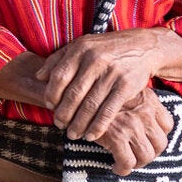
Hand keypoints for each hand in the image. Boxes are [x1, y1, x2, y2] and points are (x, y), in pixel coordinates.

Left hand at [38, 29, 165, 139]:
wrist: (143, 47)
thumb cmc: (105, 49)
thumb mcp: (81, 45)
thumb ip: (58, 59)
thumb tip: (38, 77)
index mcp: (80, 49)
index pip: (59, 76)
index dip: (51, 94)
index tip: (49, 106)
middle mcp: (95, 60)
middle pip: (73, 94)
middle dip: (64, 113)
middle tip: (59, 125)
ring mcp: (112, 74)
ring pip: (90, 105)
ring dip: (79, 124)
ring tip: (72, 134)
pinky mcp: (126, 86)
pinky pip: (108, 110)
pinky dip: (98, 126)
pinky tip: (91, 135)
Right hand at [90, 87, 174, 174]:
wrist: (75, 96)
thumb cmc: (97, 96)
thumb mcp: (123, 92)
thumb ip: (136, 103)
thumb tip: (142, 121)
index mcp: (148, 100)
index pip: (167, 124)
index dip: (158, 137)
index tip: (147, 142)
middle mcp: (144, 113)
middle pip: (161, 143)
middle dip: (150, 154)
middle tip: (137, 157)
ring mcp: (131, 126)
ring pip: (147, 156)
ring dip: (137, 164)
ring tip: (126, 164)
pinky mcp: (116, 137)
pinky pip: (127, 162)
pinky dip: (123, 169)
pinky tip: (115, 168)